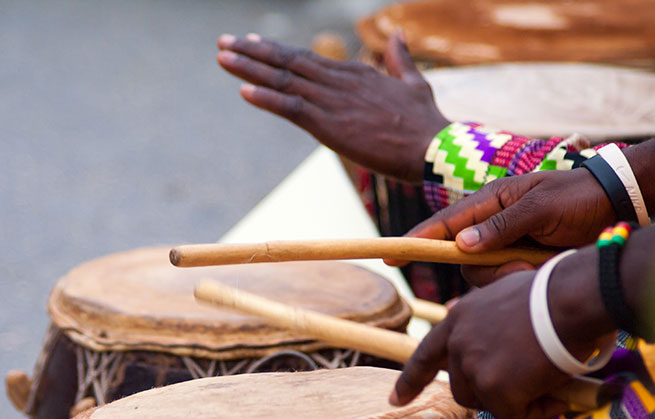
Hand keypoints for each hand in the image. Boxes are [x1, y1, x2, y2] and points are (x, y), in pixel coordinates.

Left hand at [216, 31, 447, 182]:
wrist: (432, 147)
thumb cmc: (426, 121)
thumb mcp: (412, 82)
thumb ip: (399, 59)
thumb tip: (397, 34)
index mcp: (355, 73)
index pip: (307, 58)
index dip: (277, 51)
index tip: (252, 43)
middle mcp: (339, 82)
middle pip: (288, 62)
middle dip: (253, 52)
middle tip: (224, 42)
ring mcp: (332, 102)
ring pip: (283, 80)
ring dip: (249, 69)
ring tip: (222, 57)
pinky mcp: (330, 126)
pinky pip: (291, 109)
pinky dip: (267, 99)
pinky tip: (243, 91)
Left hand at [389, 248, 612, 418]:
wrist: (572, 298)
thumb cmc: (553, 294)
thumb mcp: (506, 297)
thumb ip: (489, 321)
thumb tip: (493, 347)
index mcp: (459, 319)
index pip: (425, 356)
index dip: (411, 381)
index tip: (395, 400)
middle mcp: (458, 344)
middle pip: (462, 389)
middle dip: (490, 394)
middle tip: (523, 391)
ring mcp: (474, 367)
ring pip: (489, 404)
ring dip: (517, 402)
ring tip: (549, 384)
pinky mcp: (495, 389)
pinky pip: (516, 416)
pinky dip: (538, 411)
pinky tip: (559, 396)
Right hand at [400, 169, 614, 285]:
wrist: (621, 207)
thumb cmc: (581, 198)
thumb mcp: (541, 208)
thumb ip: (501, 226)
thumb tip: (461, 244)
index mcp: (492, 202)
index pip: (444, 224)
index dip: (417, 240)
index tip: (392, 257)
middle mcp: (494, 224)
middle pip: (466, 259)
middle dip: (489, 270)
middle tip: (523, 267)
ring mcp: (509, 243)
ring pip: (487, 274)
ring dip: (511, 277)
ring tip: (542, 266)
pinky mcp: (525, 260)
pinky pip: (508, 280)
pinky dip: (523, 281)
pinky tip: (544, 272)